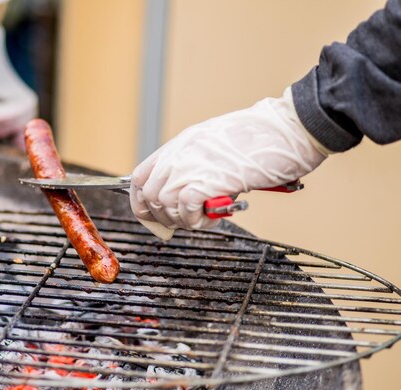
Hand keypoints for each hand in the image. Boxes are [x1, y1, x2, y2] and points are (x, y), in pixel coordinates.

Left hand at [130, 88, 327, 239]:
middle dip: (162, 217)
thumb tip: (188, 196)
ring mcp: (193, 164)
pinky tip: (213, 217)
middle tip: (185, 221)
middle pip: (148, 194)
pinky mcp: (210, 178)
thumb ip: (197, 165)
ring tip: (205, 218)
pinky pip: (186, 209)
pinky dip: (196, 220)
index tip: (153, 215)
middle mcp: (181, 153)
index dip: (141, 202)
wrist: (290, 128)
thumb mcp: (218, 146)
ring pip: (164, 204)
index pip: (139, 176)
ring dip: (182, 220)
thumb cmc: (264, 139)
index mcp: (181, 143)